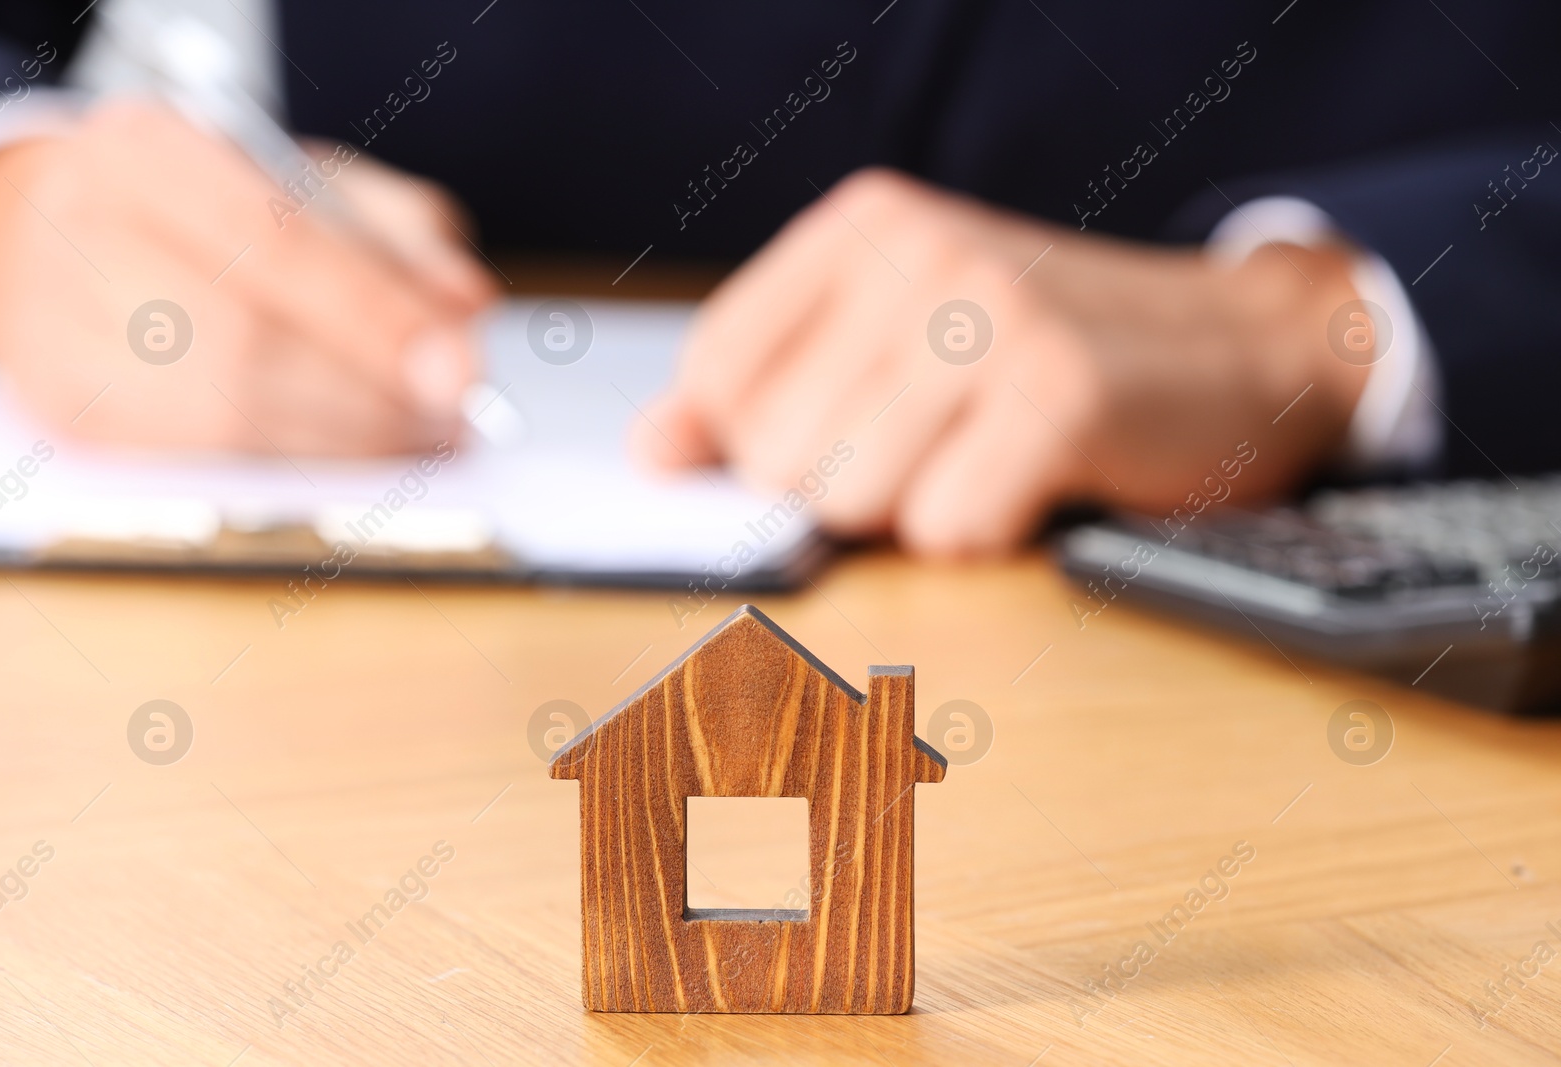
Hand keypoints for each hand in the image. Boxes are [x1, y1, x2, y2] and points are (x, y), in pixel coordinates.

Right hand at [0, 98, 496, 454]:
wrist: (62, 241)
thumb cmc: (213, 212)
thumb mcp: (316, 185)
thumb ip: (403, 234)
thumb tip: (465, 305)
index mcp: (149, 150)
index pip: (276, 240)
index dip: (376, 315)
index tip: (460, 369)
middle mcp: (84, 233)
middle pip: (248, 342)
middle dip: (372, 396)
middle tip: (452, 419)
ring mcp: (60, 331)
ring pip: (227, 417)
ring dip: (346, 442)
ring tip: (417, 437)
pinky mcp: (71, 417)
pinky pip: (205, 462)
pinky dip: (296, 467)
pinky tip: (350, 454)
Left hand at [631, 168, 1370, 555]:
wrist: (1243, 346)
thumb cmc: (1048, 351)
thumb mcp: (900, 330)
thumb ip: (768, 379)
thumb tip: (653, 452)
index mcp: (865, 226)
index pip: (718, 372)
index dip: (754, 445)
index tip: (826, 446)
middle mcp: (919, 255)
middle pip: (777, 454)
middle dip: (848, 486)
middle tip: (941, 445)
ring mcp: (991, 318)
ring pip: (854, 501)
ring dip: (921, 511)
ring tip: (989, 454)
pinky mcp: (1061, 395)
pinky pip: (948, 531)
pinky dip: (991, 532)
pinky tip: (1038, 481)